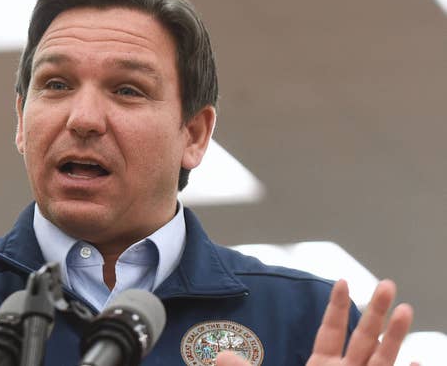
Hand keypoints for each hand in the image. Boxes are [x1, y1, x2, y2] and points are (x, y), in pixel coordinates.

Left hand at [217, 279, 414, 365]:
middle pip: (363, 337)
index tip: (343, 281)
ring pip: (383, 359)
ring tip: (406, 309)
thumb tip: (219, 355)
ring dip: (395, 336)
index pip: (331, 330)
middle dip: (375, 311)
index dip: (337, 306)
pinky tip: (419, 362)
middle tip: (387, 284)